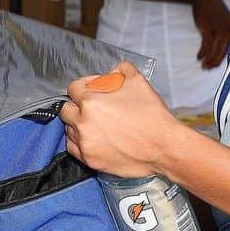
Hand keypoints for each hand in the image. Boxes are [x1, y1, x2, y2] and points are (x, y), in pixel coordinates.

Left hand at [60, 62, 177, 176]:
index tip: (90, 88)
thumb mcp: (138, 81)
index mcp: (91, 102)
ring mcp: (86, 144)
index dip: (83, 85)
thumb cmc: (152, 116)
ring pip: (69, 130)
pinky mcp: (91, 160)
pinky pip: (73, 148)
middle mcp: (84, 123)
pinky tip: (92, 138)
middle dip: (76, 105)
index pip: (73, 88)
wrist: (164, 147)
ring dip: (77, 124)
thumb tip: (114, 71)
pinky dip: (79, 142)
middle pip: (66, 110)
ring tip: (94, 123)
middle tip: (91, 106)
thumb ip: (122, 70)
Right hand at [189, 0, 229, 67]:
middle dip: (217, 62)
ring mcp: (218, 29)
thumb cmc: (212, 9)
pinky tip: (198, 57)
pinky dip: (203, 53)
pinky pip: (206, 45)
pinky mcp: (207, 28)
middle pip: (225, 51)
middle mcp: (228, 30)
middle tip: (209, 68)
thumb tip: (221, 46)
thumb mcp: (223, 20)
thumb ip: (224, 32)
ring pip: (216, 50)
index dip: (227, 59)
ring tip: (204, 66)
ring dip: (210, 60)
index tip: (220, 66)